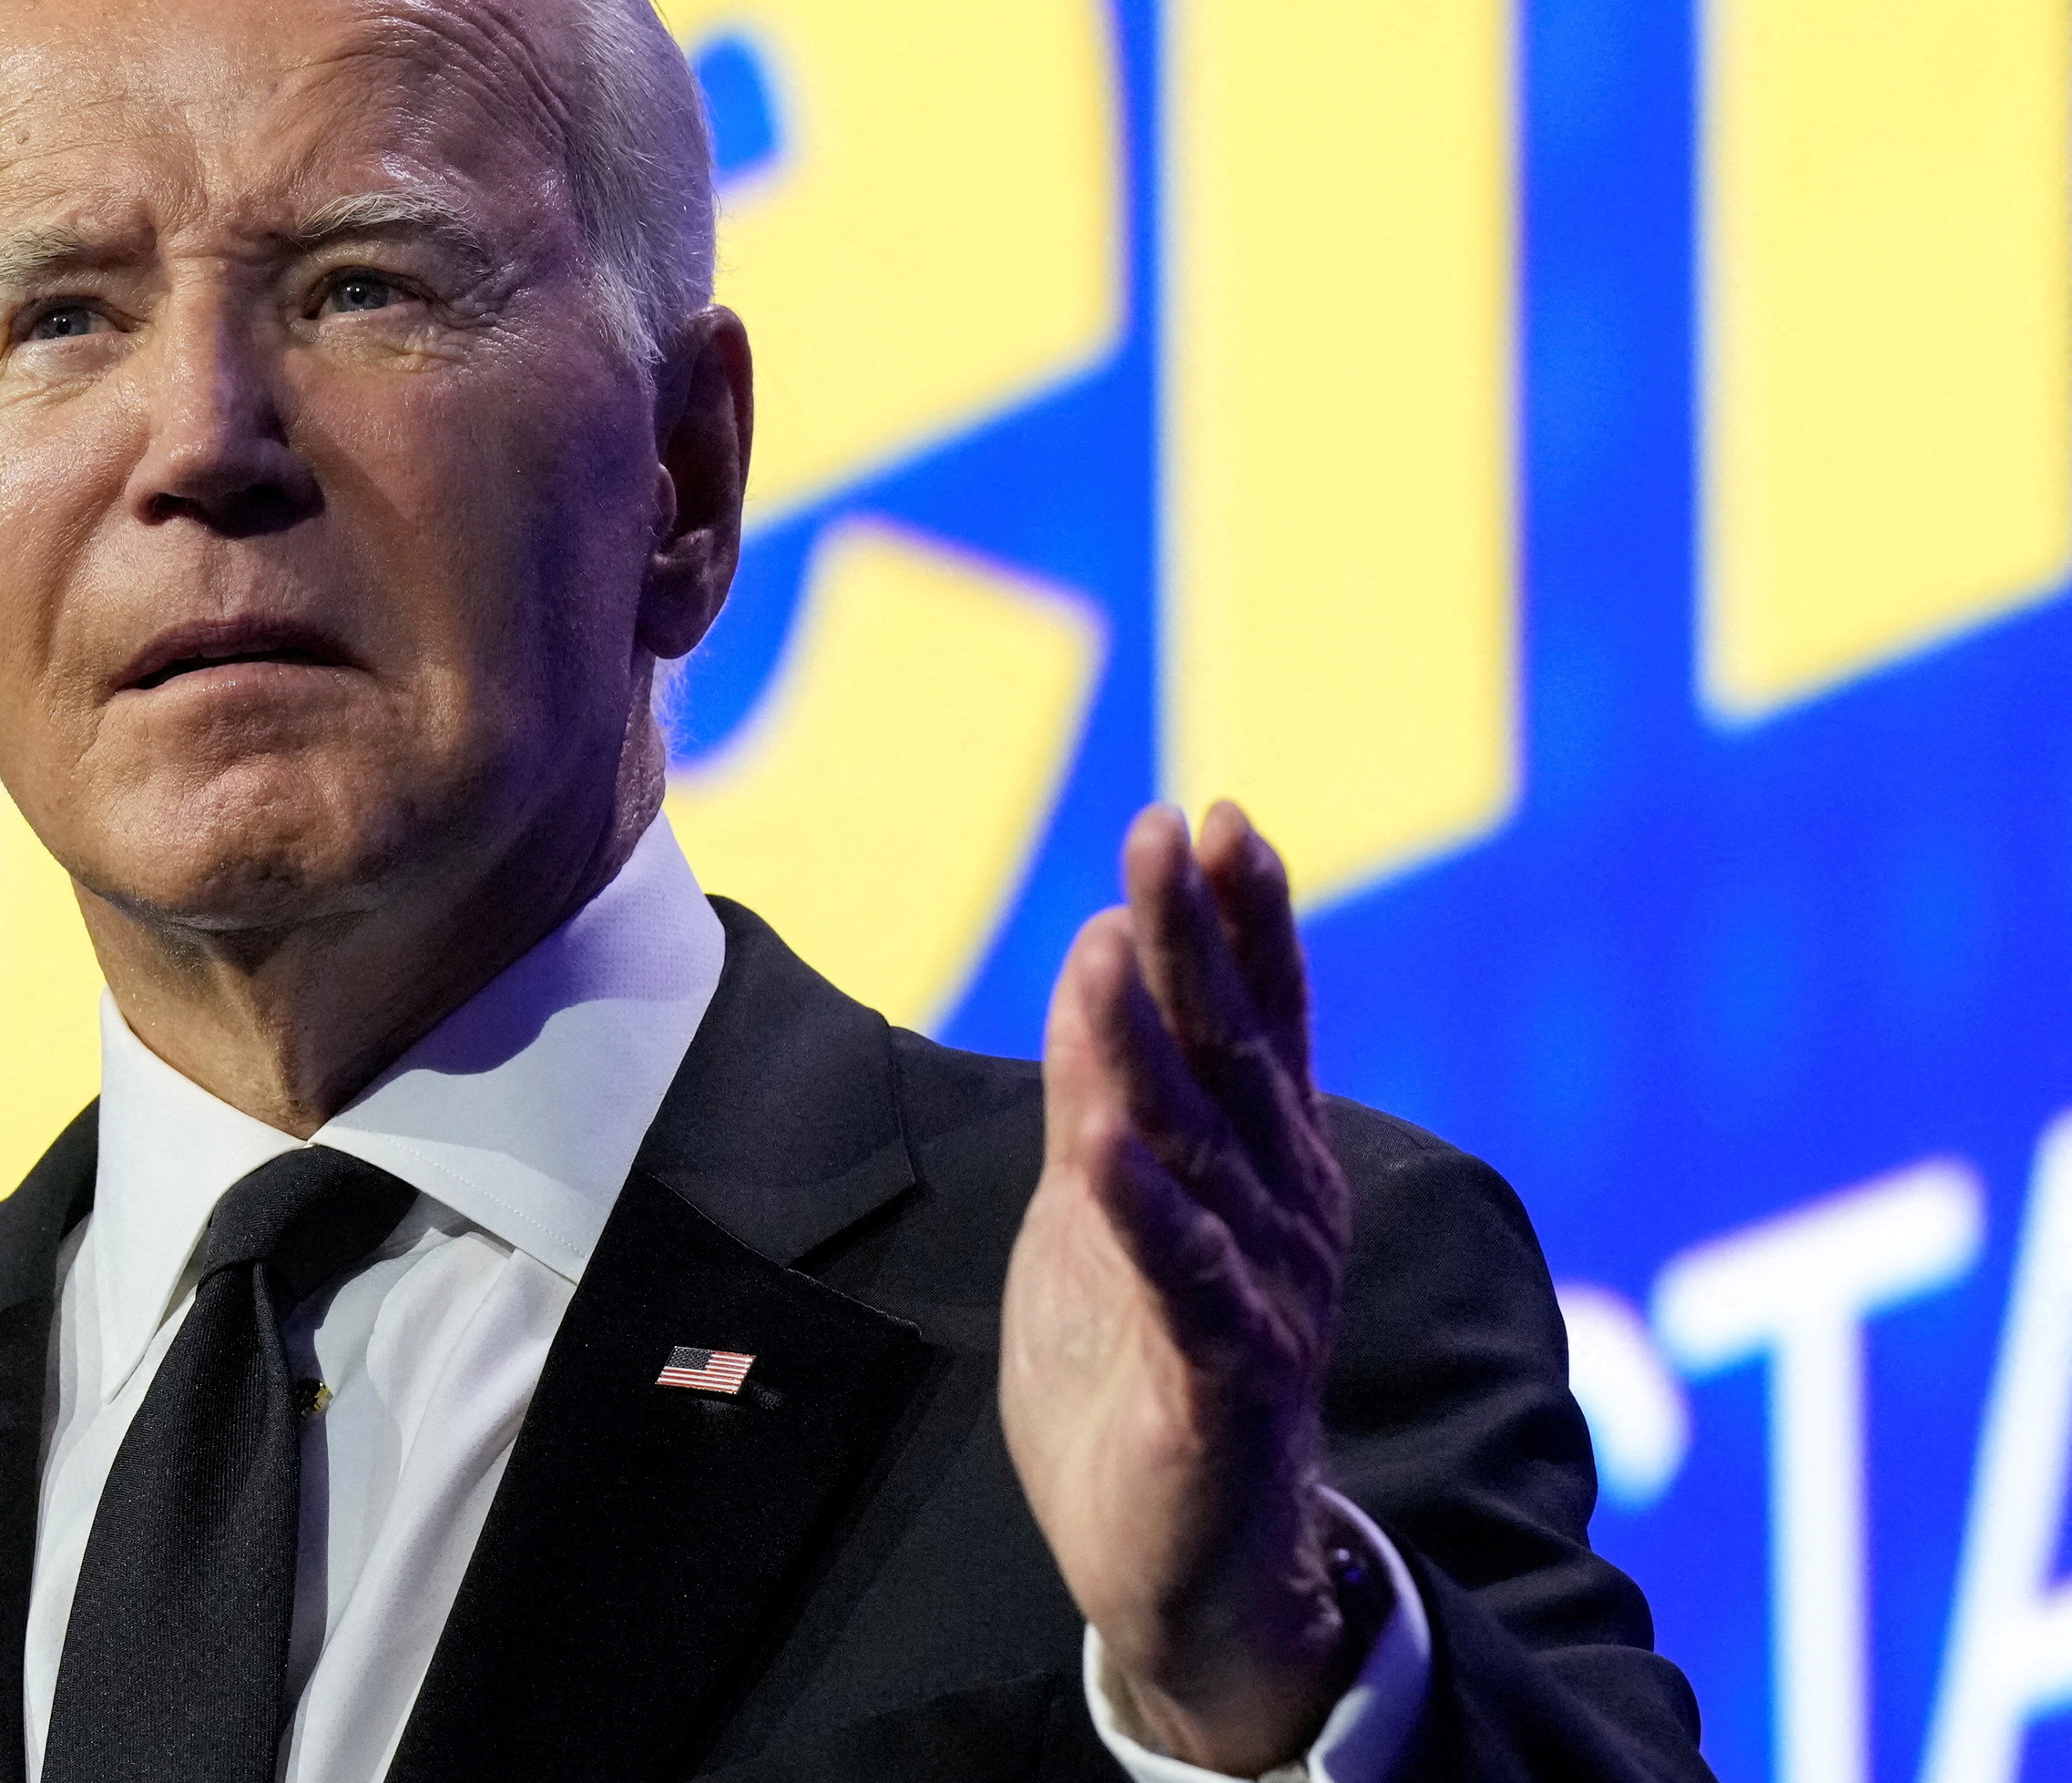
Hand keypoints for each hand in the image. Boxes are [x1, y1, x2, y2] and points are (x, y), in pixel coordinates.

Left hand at [1000, 802, 1357, 1773]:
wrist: (1194, 1567)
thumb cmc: (1148, 1366)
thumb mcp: (1104, 1203)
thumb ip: (1107, 1087)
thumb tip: (1101, 950)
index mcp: (1264, 1167)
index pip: (1260, 1020)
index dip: (1240, 918)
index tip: (1210, 815)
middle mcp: (1280, 1214)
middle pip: (1233, 1055)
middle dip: (1198, 939)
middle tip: (1168, 827)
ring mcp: (1259, 1295)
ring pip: (1204, 1151)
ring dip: (1154, 1046)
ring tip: (1108, 948)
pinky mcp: (1219, 1384)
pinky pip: (1184, 1286)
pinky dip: (1147, 1216)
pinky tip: (1106, 1149)